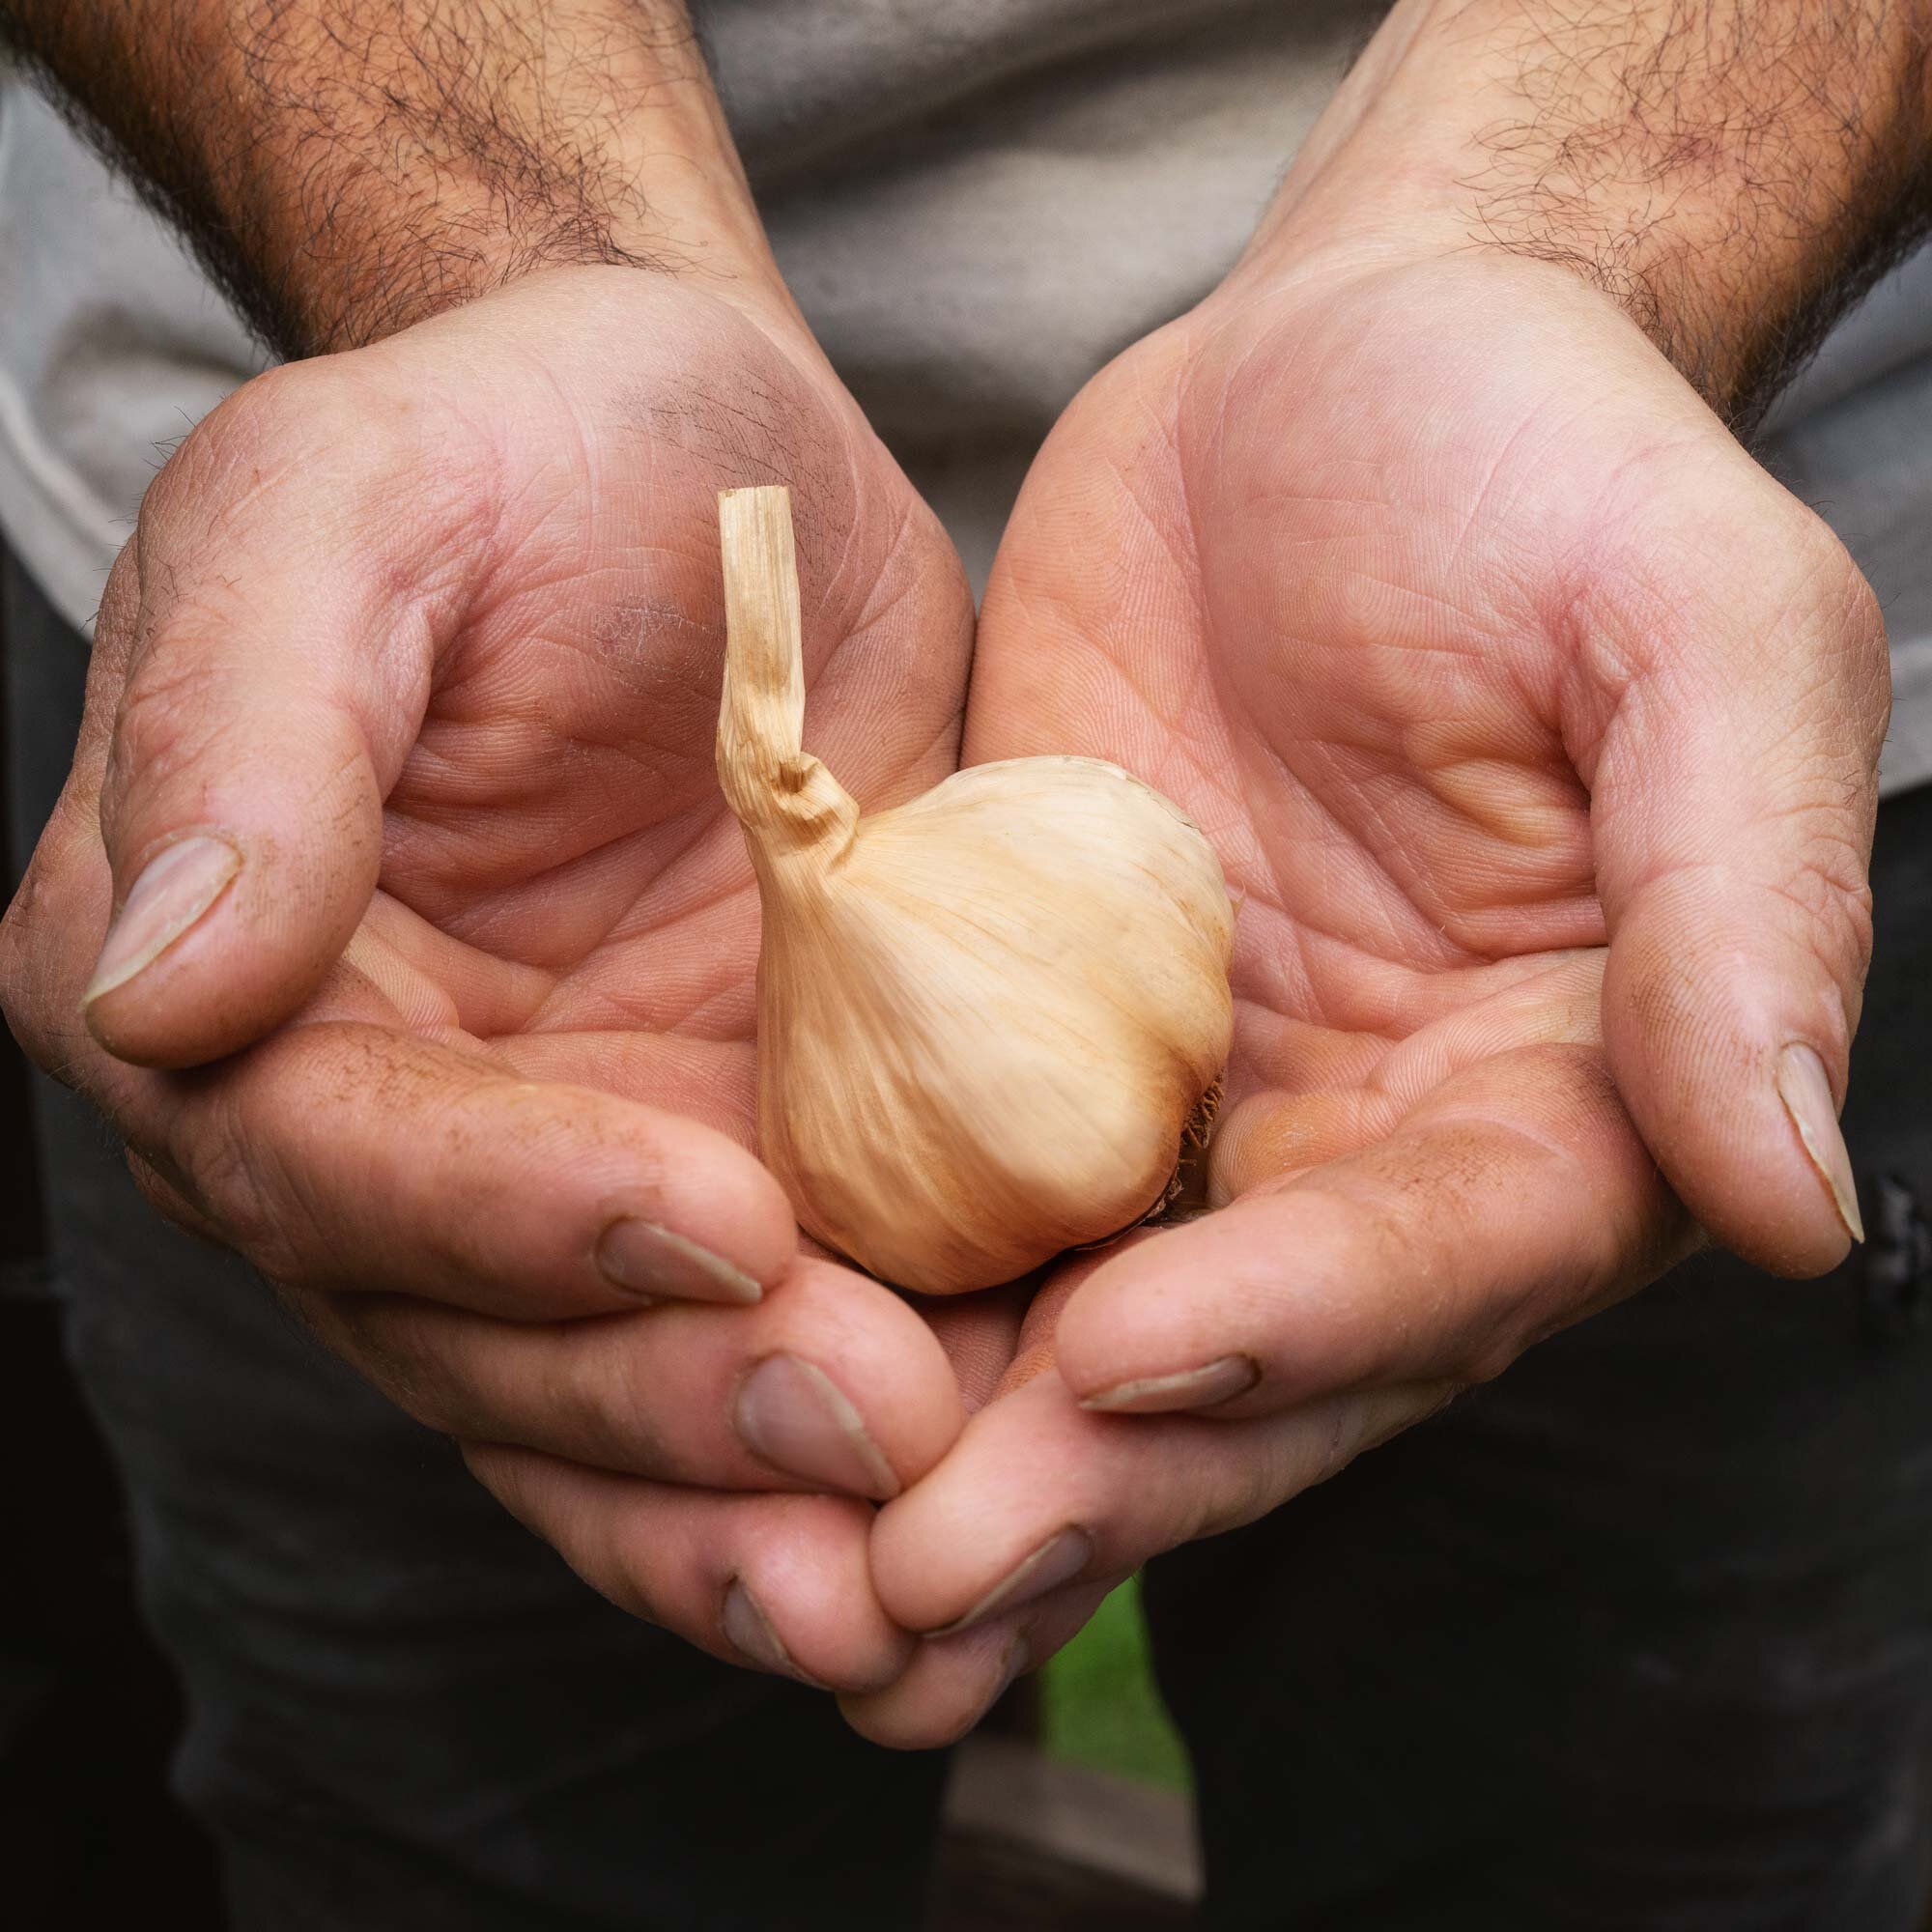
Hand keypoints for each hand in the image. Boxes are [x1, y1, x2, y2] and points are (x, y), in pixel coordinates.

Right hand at [1, 264, 980, 1690]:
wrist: (705, 469)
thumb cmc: (518, 446)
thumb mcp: (354, 507)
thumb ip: (246, 720)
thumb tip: (156, 981)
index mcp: (232, 980)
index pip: (331, 1155)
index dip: (511, 1215)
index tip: (716, 1222)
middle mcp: (377, 1124)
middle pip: (488, 1335)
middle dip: (673, 1406)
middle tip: (872, 1437)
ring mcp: (561, 1175)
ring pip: (625, 1402)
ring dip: (767, 1505)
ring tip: (931, 1583)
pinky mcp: (732, 1172)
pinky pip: (771, 1345)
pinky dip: (858, 1451)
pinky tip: (984, 1520)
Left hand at [843, 239, 1886, 1741]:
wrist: (1340, 364)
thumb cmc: (1551, 469)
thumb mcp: (1699, 639)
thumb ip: (1743, 908)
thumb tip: (1791, 1203)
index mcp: (1552, 1093)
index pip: (1437, 1261)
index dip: (1295, 1325)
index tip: (1128, 1360)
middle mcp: (1361, 1141)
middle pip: (1237, 1358)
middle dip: (1087, 1473)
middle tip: (913, 1588)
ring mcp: (1181, 1099)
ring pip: (1072, 1322)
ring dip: (952, 1455)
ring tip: (816, 1590)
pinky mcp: (1030, 1027)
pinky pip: (946, 1177)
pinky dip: (862, 1285)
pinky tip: (742, 1374)